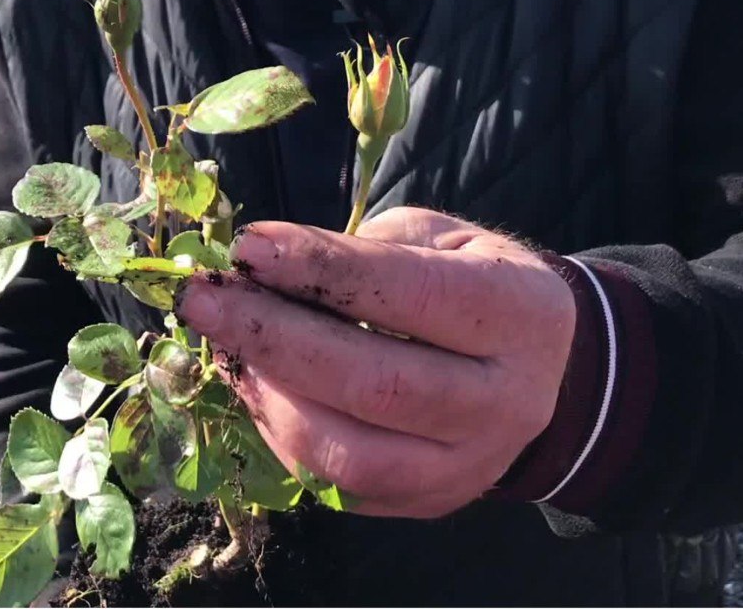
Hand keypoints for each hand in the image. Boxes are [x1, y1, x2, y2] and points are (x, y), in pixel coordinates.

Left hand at [174, 207, 576, 517]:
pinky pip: (337, 486)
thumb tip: (259, 268)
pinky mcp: (430, 503)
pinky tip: (254, 387)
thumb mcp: (439, 239)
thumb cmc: (473, 284)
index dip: (322, 270)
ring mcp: (469, 466)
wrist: (541, 370)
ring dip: (269, 398)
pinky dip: (281, 435)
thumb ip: (362, 250)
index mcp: (518, 315)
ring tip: (223, 347)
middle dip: (272, 339)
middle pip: (376, 384)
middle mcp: (506, 402)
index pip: (411, 294)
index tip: (248, 249)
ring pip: (351, 456)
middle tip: (202, 301)